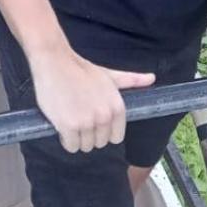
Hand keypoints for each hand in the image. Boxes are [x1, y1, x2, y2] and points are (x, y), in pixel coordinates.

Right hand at [30, 46, 154, 153]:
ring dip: (76, 137)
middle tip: (78, 114)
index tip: (93, 119)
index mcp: (117, 107)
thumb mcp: (108, 75)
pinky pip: (71, 146)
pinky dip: (65, 138)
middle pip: (99, 143)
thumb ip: (130, 80)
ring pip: (84, 146)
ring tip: (69, 116)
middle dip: (88, 134)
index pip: (115, 138)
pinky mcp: (69, 126)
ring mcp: (87, 122)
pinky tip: (62, 122)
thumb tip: (152, 78)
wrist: (54, 60)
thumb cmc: (80, 69)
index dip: (103, 131)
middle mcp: (105, 117)